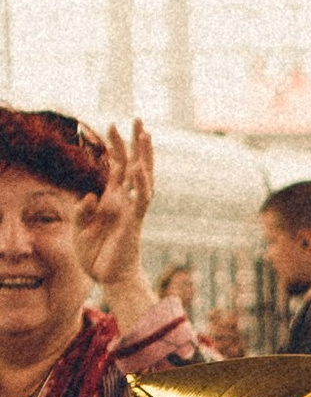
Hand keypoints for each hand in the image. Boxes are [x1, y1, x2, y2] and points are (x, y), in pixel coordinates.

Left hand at [76, 124, 153, 308]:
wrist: (108, 277)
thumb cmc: (96, 254)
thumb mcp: (79, 228)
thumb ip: (82, 210)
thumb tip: (90, 195)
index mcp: (112, 199)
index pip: (117, 167)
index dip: (115, 146)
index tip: (112, 125)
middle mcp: (125, 200)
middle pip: (134, 164)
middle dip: (136, 142)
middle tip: (138, 119)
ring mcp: (132, 209)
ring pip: (144, 177)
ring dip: (144, 156)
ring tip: (145, 134)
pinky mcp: (135, 222)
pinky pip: (141, 200)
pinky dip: (141, 184)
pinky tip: (138, 168)